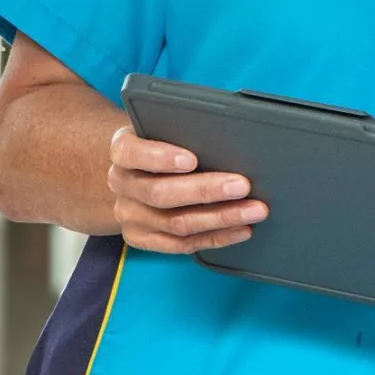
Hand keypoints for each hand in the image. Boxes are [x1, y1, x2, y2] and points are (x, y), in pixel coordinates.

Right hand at [107, 125, 267, 252]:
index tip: (192, 159)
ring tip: (253, 210)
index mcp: (123, 151)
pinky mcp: (141, 238)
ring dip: (220, 218)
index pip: (130, 153)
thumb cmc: (164, 146)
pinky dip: (215, 238)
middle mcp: (122, 184)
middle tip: (242, 185)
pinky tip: (241, 229)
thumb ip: (187, 132)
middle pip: (159, 193)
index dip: (160, 157)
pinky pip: (180, 244)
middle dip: (205, 190)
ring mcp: (129, 214)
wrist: (137, 174)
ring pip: (174, 223)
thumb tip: (233, 137)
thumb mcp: (167, 131)